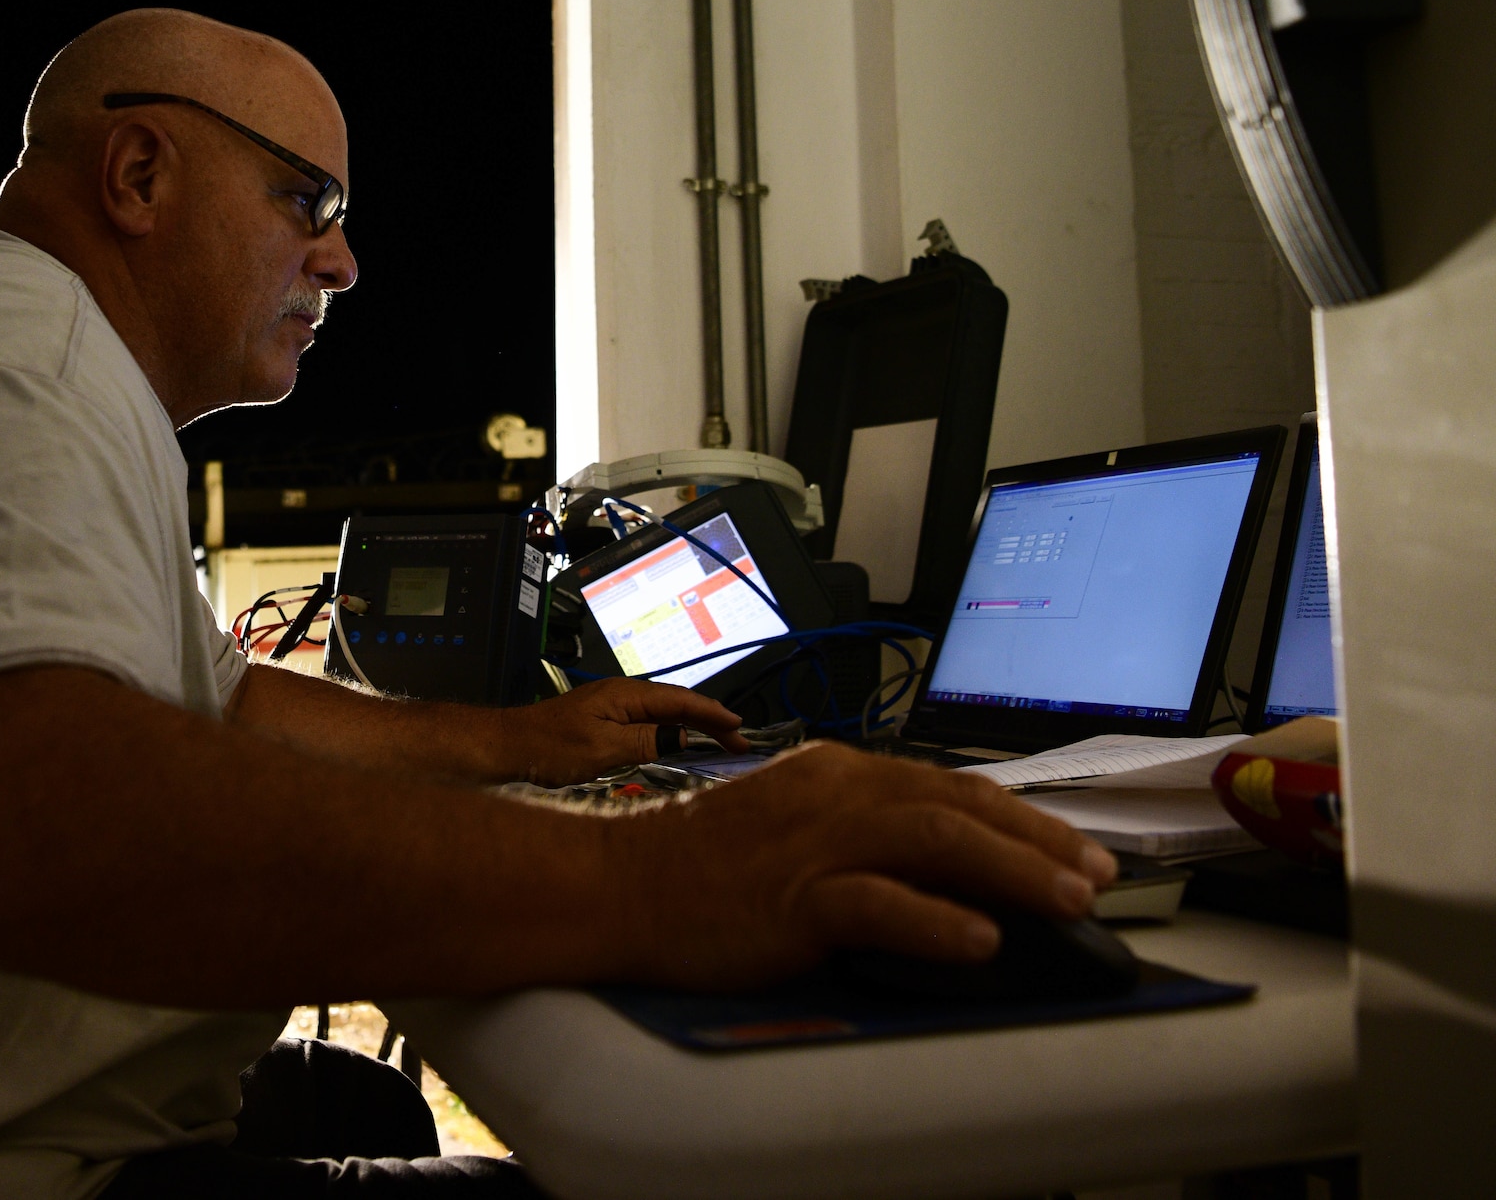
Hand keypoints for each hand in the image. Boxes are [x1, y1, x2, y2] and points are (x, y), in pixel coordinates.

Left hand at [492, 678, 747, 785]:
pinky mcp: (604, 725)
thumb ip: (646, 741)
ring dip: (692, 729)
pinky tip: (679, 746)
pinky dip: (670, 735)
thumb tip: (683, 736)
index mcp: (624, 695)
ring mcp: (613, 710)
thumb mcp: (603, 748)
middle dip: (709, 722)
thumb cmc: (548, 746)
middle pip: (676, 707)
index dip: (711, 714)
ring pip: (663, 716)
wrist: (507, 747)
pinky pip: (647, 727)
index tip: (738, 727)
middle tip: (738, 741)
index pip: (679, 702)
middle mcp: (622, 697)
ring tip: (720, 743)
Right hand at [621, 742, 1120, 988]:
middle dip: (1037, 841)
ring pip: (933, 838)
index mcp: (835, 774)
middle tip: (1096, 874)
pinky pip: (877, 902)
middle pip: (956, 804)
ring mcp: (812, 842)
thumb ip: (857, 835)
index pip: (946, 785)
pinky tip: (980, 940)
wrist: (616, 885)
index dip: (1018, 817)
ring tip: (1069, 900)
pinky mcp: (792, 895)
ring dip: (1013, 869)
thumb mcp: (788, 827)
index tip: (1068, 848)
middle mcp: (833, 793)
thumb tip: (937, 871)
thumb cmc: (698, 868)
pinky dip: (934, 919)